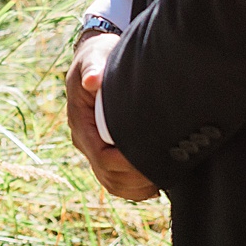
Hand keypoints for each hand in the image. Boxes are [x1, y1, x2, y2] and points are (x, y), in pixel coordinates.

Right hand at [65, 33, 159, 201]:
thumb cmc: (97, 57)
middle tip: (165, 173)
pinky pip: (115, 179)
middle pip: (107, 175)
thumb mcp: (94, 57)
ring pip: (111, 182)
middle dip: (135, 180)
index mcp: (80, 121)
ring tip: (162, 182)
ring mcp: (93, 147)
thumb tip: (92, 80)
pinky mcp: (104, 149)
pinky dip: (134, 188)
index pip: (101, 156)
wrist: (95, 60)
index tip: (151, 157)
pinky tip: (154, 186)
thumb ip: (93, 68)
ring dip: (135, 188)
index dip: (126, 164)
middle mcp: (84, 139)